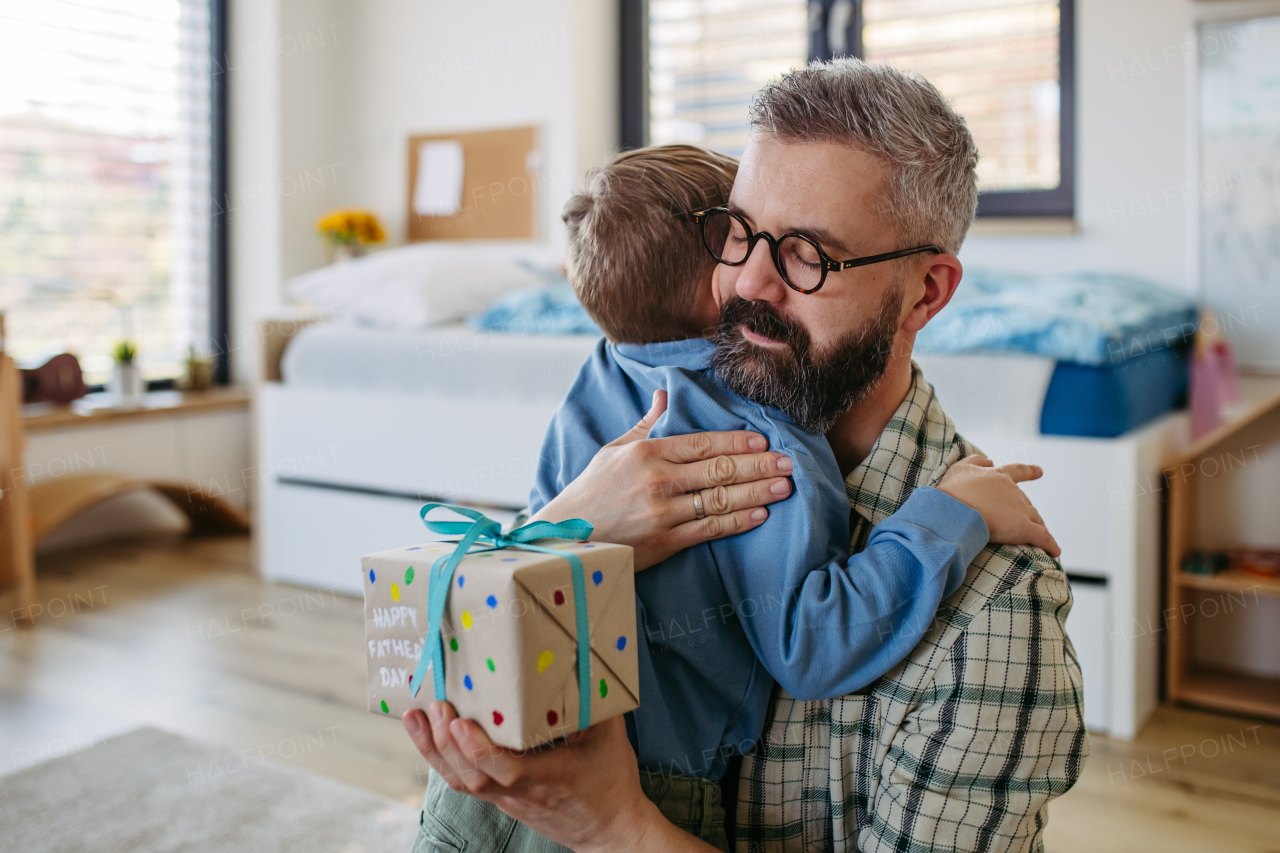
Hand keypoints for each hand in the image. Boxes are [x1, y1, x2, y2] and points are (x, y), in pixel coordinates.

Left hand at [404, 704, 717, 852]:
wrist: (609, 830)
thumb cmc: (611, 784)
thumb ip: (596, 704)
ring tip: (415, 718)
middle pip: (473, 776)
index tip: (459, 722)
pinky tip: (429, 736)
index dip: (478, 749)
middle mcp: (521, 792)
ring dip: (433, 750)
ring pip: (462, 781)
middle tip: (434, 705)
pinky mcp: (501, 799)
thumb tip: (587, 663)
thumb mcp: (611, 740)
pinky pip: (464, 782)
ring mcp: (507, 799)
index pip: (507, 770)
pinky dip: (442, 759)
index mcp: (550, 776)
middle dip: (446, 742)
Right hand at [532, 390, 794, 569]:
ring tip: (784, 486)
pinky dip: (738, 522)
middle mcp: (657, 480)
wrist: (567, 539)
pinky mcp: (665, 542)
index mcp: (646, 452)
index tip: (763, 439)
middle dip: (758, 464)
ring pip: (721, 499)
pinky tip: (760, 514)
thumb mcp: (614, 450)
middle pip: (719, 469)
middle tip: (788, 461)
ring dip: (757, 492)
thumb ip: (646, 423)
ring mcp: (662, 513)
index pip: (702, 443)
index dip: (736, 441)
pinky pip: (710, 528)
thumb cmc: (592, 491)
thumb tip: (665, 392)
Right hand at [936, 455, 1060, 557]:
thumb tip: (990, 460)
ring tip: (1038, 538)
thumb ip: (975, 461)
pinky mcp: (1025, 529)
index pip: (1018, 471)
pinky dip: (1050, 545)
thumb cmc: (953, 492)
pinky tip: (1054, 551)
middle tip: (1018, 522)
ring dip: (1037, 527)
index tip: (1039, 472)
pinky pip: (1043, 538)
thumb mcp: (959, 469)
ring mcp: (1021, 510)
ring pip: (1036, 519)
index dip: (1029, 472)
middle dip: (1024, 511)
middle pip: (1026, 502)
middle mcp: (1014, 492)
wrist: (954, 513)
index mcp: (1000, 476)